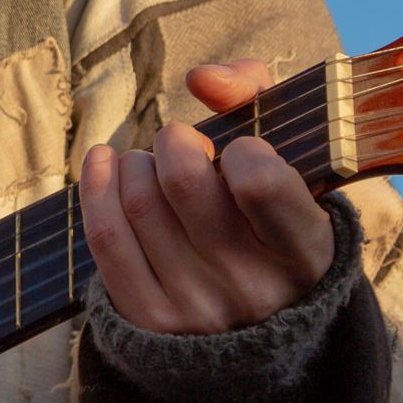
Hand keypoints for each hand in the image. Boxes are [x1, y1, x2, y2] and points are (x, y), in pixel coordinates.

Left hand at [78, 58, 333, 335]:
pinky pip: (106, 238)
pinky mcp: (151, 320)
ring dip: (136, 164)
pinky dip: (98, 186)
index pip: (259, 180)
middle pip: (183, 181)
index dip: (242, 149)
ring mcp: (199, 309)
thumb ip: (257, 96)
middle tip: (181, 144)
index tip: (240, 153)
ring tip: (151, 166)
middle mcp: (255, 289)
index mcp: (305, 253)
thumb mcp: (291, 159)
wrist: (256, 324)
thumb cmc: (273, 215)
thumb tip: (200, 77)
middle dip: (175, 141)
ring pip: (141, 203)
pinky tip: (106, 163)